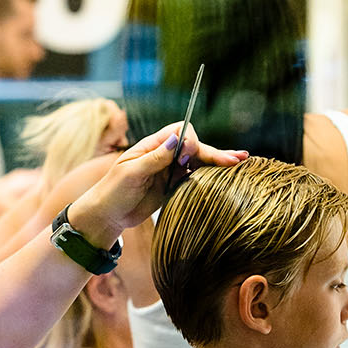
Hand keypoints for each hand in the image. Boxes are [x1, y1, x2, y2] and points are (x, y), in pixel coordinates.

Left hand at [67, 123, 245, 243]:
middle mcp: (164, 155)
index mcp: (152, 146)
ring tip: (240, 163)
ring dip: (217, 162)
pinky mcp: (173, 186)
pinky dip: (211, 176)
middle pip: (195, 147)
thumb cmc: (113, 191)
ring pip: (198, 162)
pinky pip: (195, 178)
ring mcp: (169, 171)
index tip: (187, 156)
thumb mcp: (131, 173)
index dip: (190, 141)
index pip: (179, 132)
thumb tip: (177, 139)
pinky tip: (227, 176)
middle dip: (214, 153)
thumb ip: (155, 158)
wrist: (106, 215)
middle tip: (236, 159)